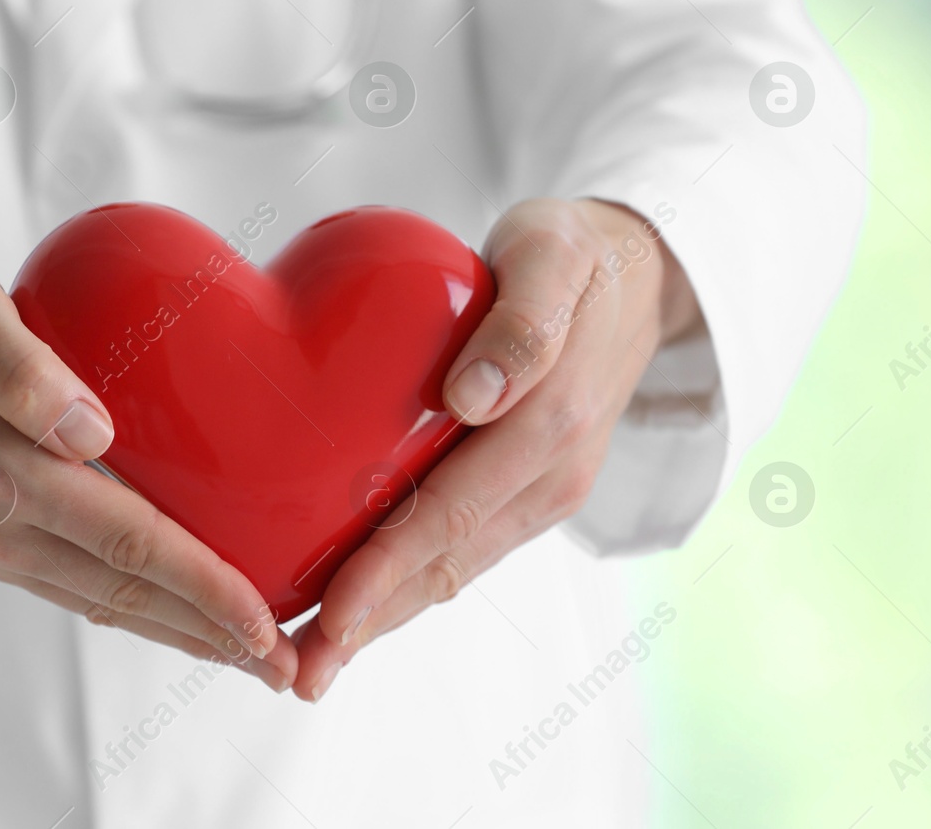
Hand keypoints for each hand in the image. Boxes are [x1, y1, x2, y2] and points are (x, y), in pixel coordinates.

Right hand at [0, 246, 295, 690]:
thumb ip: (16, 360)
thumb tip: (88, 424)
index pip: (126, 544)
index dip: (204, 587)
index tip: (268, 621)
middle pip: (122, 594)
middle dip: (210, 633)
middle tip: (287, 663)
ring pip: (96, 600)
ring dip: (174, 631)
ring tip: (244, 651)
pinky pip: (64, 584)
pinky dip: (126, 607)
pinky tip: (164, 608)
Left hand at [291, 198, 700, 700]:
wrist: (632, 271)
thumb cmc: (572, 255)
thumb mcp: (552, 259)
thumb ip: (522, 326)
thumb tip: (472, 397)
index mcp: (549, 427)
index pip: (450, 514)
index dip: (386, 570)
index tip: (330, 615)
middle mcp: (549, 475)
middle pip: (445, 564)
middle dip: (370, 623)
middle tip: (298, 674)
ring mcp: (541, 490)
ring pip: (451, 569)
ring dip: (384, 618)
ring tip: (314, 662)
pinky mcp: (525, 490)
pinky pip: (461, 547)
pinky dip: (407, 584)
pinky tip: (357, 603)